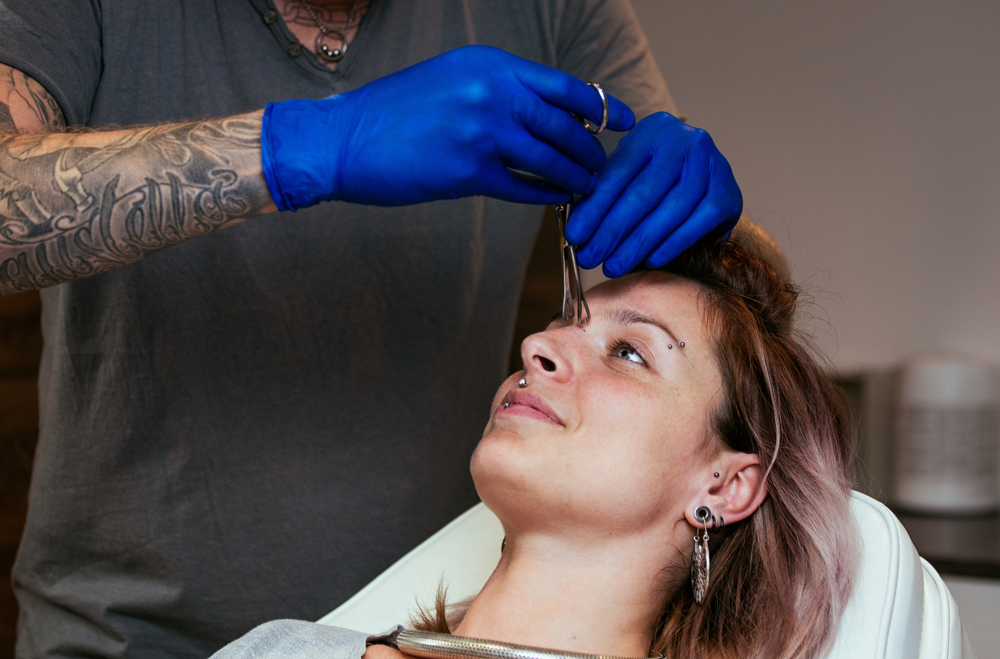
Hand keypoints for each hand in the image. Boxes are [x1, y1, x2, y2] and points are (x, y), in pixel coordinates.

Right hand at [260, 45, 633, 209]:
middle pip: (563, 124)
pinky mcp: (468, 172)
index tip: (625, 120)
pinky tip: (557, 199)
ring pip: (549, 158)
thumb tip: (544, 113)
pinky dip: (545, 195)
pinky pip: (522, 187)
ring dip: (574, 176)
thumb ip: (497, 91)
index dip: (600, 105)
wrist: (343, 139)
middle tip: (603, 165)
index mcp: (489, 66)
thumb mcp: (451, 81)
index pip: (562, 85)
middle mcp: (491, 93)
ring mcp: (482, 132)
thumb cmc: (395, 113)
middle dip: (590, 149)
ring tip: (588, 186)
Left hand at [565, 112, 741, 276]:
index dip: (594, 207)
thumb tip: (577, 233)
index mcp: (653, 131)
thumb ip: (604, 195)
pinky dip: (672, 243)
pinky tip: (651, 260)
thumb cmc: (655, 181)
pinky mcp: (729, 192)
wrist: (704, 181)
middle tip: (590, 257)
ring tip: (614, 266)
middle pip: (644, 192)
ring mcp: (713, 165)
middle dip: (612, 230)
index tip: (574, 236)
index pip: (619, 172)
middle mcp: (687, 141)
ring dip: (639, 243)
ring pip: (670, 210)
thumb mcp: (628, 176)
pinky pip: (697, 222)